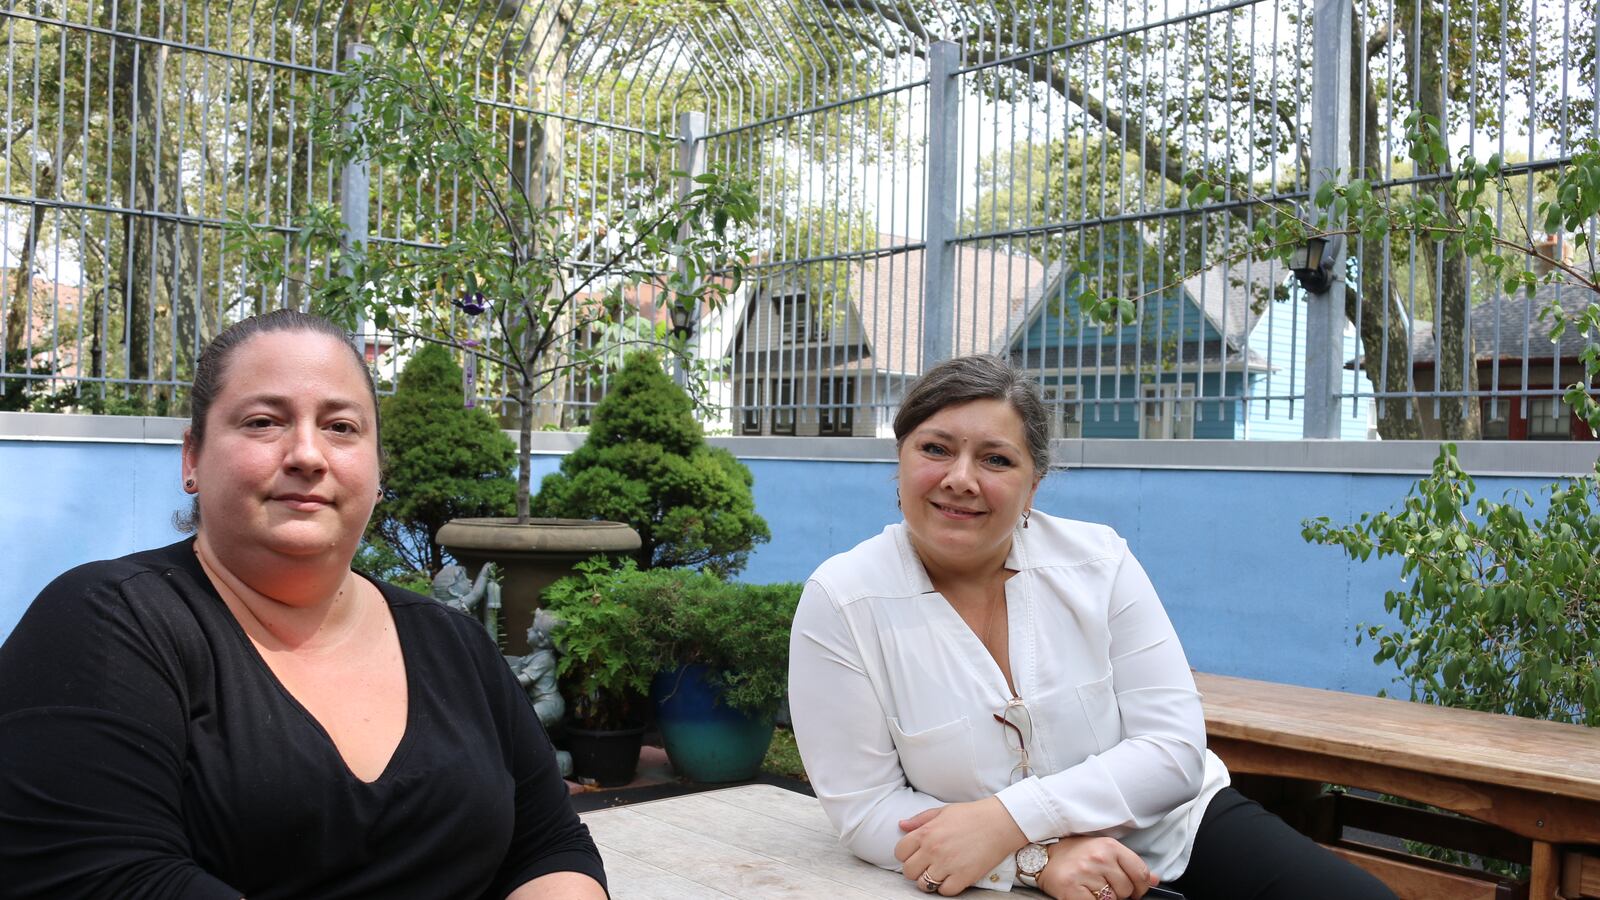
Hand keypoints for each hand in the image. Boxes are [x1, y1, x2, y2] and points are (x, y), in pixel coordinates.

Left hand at [894, 797, 1025, 894]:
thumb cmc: (972, 815)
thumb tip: (901, 825)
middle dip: (915, 870)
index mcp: (926, 832)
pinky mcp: (963, 877)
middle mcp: (933, 849)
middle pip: (908, 871)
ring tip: (939, 873)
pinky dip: (946, 887)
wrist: (1000, 823)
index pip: (900, 852)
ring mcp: (948, 864)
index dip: (905, 855)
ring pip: (924, 884)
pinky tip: (952, 877)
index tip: (915, 854)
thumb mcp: (943, 811)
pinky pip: (945, 891)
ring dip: (929, 881)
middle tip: (926, 866)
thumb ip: (920, 819)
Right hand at [1036, 836, 1158, 899]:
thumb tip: (1154, 880)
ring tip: (1092, 886)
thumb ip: (1129, 864)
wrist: (1042, 857)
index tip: (1134, 890)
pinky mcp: (1073, 890)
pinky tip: (1084, 893)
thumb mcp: (1104, 850)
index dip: (1140, 886)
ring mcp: (1085, 874)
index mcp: (1109, 846)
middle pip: (1127, 889)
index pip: (1140, 872)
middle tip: (1104, 884)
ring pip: (1112, 899)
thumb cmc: (1074, 854)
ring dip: (1105, 898)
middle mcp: (1099, 858)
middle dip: (1119, 892)